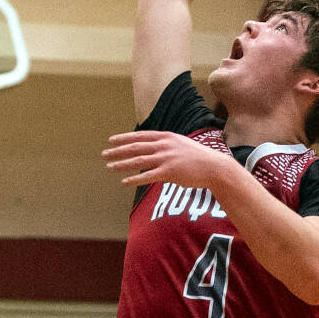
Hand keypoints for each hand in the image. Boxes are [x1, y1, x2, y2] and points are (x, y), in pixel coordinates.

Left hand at [102, 128, 225, 192]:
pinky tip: (123, 181)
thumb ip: (166, 145)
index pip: (140, 136)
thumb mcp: (181, 144)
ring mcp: (166, 158)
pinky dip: (134, 179)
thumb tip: (154, 148)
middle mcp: (164, 145)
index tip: (111, 140)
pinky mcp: (170, 172)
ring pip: (138, 161)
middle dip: (118, 150)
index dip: (124, 138)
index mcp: (166, 137)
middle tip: (104, 154)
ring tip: (109, 167)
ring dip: (121, 164)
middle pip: (135, 147)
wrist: (214, 167)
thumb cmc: (198, 158)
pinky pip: (147, 176)